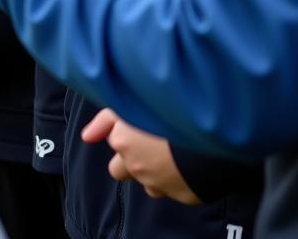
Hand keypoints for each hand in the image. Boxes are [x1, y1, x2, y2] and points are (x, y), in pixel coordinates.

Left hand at [82, 108, 200, 204]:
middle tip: (149, 142)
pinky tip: (184, 163)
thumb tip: (86, 137)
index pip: (113, 138)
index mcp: (123, 140)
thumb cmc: (173, 109)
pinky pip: (171, 190)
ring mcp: (159, 183)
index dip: (125, 128)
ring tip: (169, 153)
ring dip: (151, 171)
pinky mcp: (182, 196)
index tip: (136, 124)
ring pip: (146, 182)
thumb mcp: (134, 100)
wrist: (211, 134)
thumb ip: (108, 118)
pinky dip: (174, 179)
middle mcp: (136, 165)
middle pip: (119, 169)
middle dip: (129, 158)